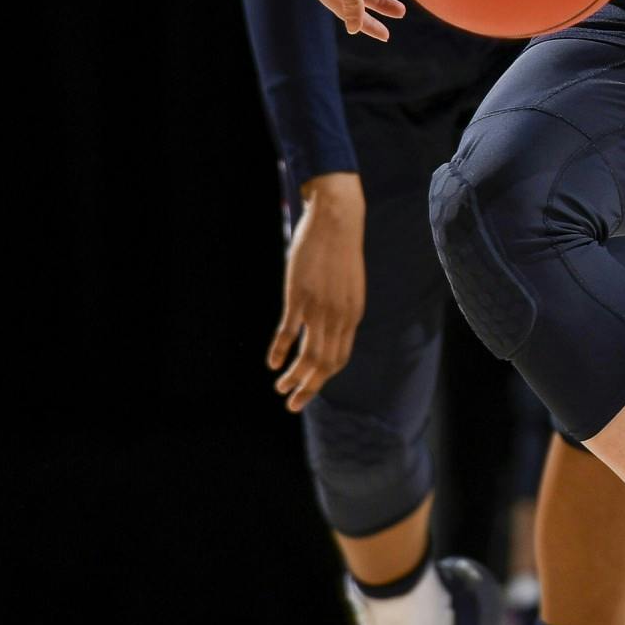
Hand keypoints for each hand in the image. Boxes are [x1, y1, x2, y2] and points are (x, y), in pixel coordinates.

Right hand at [268, 172, 367, 411]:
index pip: (340, 357)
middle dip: (309, 388)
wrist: (338, 220)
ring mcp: (320, 307)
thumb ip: (341, 309)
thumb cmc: (340, 251)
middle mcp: (340, 316)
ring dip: (294, 378)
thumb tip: (331, 327)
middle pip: (325, 364)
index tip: (309, 389)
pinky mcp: (300, 297)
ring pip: (309, 355)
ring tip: (281, 389)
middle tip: (293, 404)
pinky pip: (289, 333)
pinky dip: (280, 352)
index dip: (324, 378)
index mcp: (353, 314)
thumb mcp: (348, 285)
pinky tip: (272, 362)